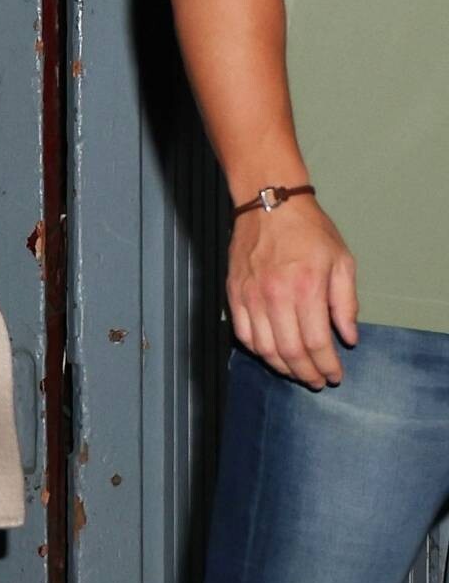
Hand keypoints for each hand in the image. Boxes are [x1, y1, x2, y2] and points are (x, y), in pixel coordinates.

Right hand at [226, 193, 358, 388]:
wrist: (269, 202)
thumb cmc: (309, 229)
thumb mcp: (342, 260)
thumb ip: (346, 302)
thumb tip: (348, 337)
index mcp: (306, 287)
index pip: (317, 342)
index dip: (327, 366)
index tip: (335, 375)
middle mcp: (275, 295)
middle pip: (289, 352)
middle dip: (306, 373)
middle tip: (317, 381)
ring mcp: (251, 295)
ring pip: (264, 348)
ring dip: (282, 367)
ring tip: (297, 371)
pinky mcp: (234, 292)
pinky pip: (243, 333)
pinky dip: (258, 350)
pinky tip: (271, 353)